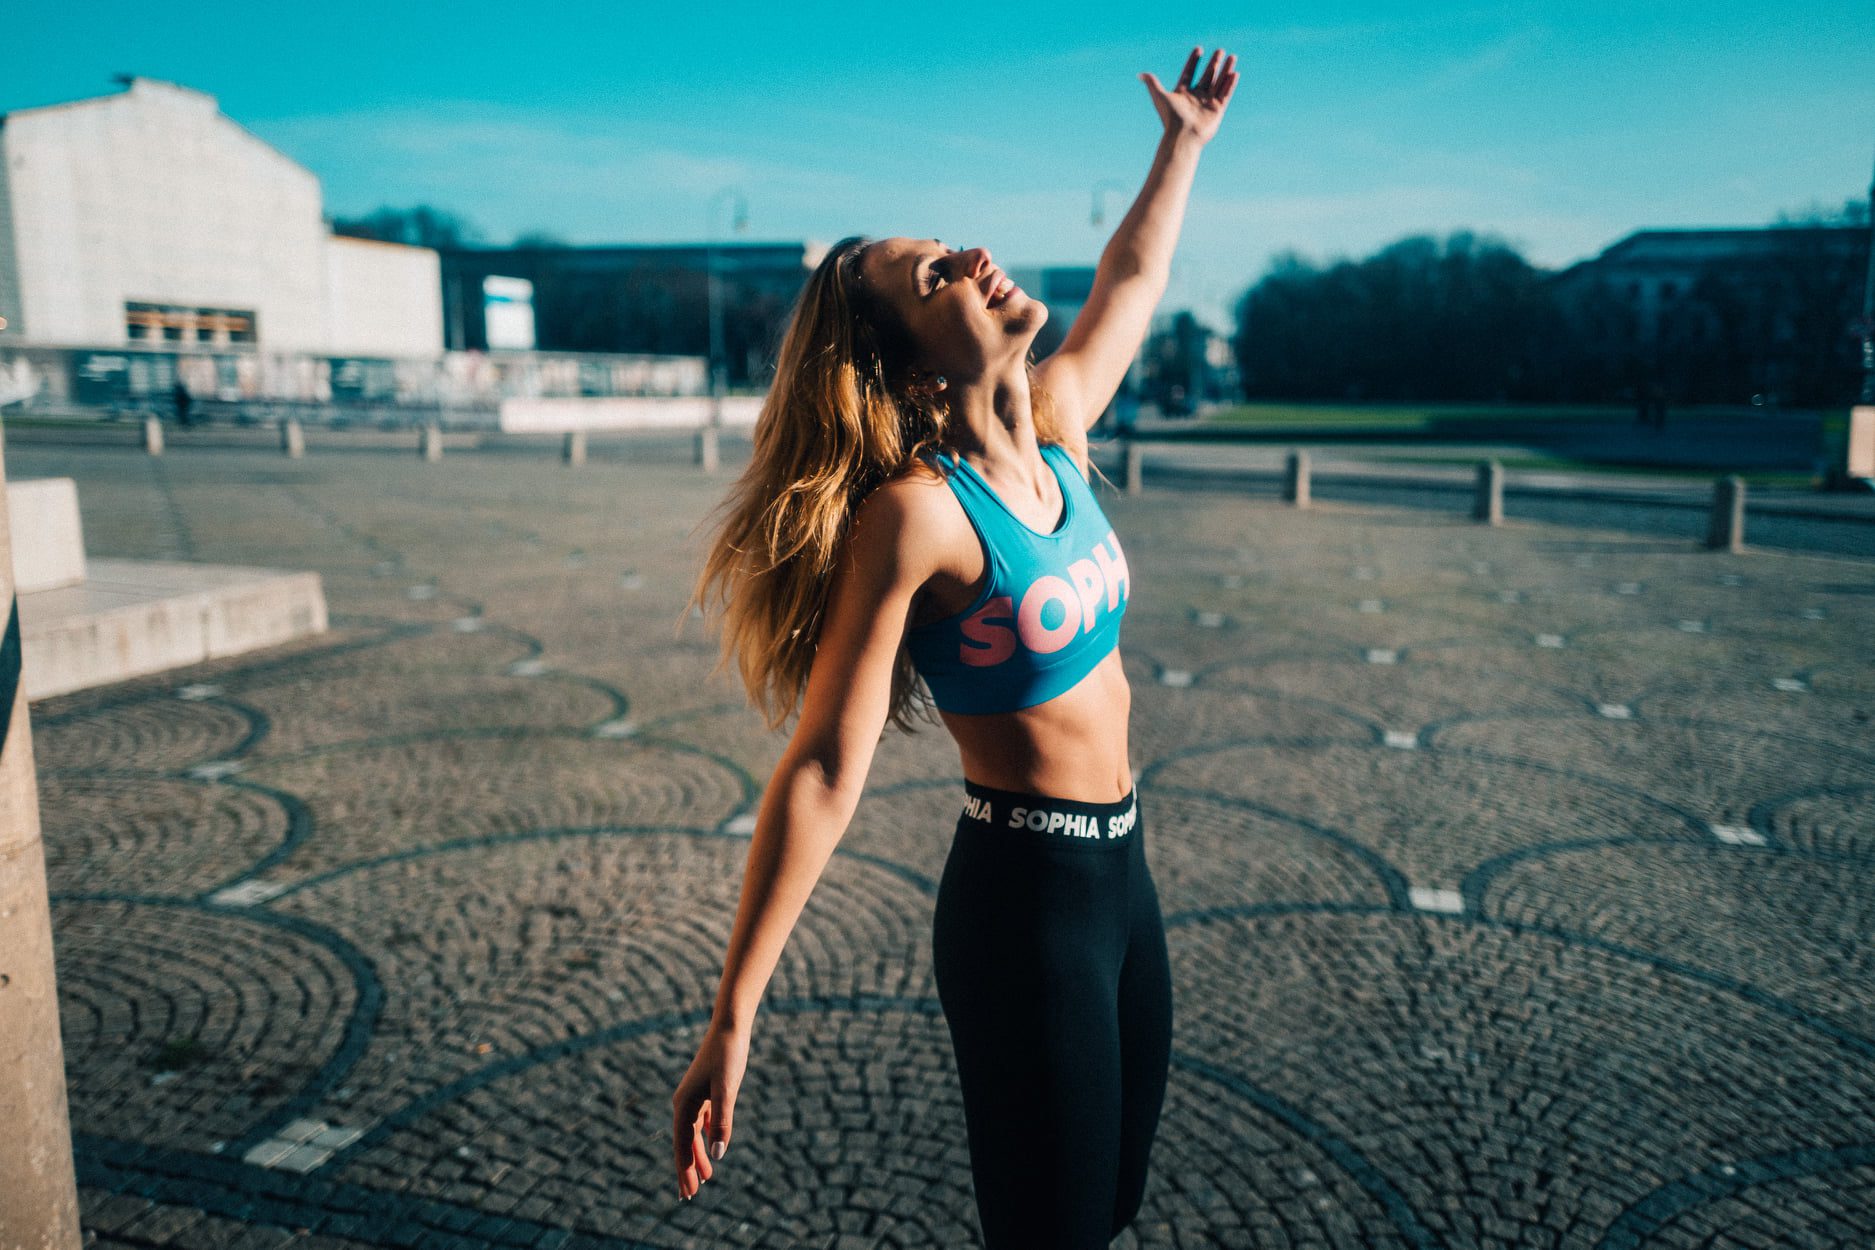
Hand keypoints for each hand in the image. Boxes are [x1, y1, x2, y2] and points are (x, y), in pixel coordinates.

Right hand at [671, 1020, 748, 1200]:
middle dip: (688, 1169)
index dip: (685, 1170)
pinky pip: (701, 1122)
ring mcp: (694, 1097)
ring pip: (693, 1134)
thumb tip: (717, 1155)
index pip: (682, 1146)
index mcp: (684, 1105)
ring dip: (698, 1155)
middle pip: (684, 1143)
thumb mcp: (727, 1089)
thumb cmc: (728, 1056)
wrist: (729, 1027)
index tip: (687, 1193)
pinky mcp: (705, 1092)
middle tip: (690, 1196)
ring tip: (706, 1178)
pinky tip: (712, 1148)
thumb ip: (722, 1122)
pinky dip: (705, 1137)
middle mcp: (684, 1103)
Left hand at [1140, 46, 1238, 145]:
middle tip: (1219, 50)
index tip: (1198, 49)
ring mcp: (1207, 103)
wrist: (1183, 136)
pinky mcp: (1217, 110)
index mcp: (1182, 93)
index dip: (1193, 62)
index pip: (1188, 73)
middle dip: (1213, 63)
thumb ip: (1152, 83)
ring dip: (1225, 70)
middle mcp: (1196, 97)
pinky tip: (1235, 73)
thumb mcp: (1159, 96)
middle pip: (1206, 76)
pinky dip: (1230, 84)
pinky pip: (1225, 94)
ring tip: (1232, 56)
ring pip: (1218, 83)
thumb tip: (1140, 74)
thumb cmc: (1170, 117)